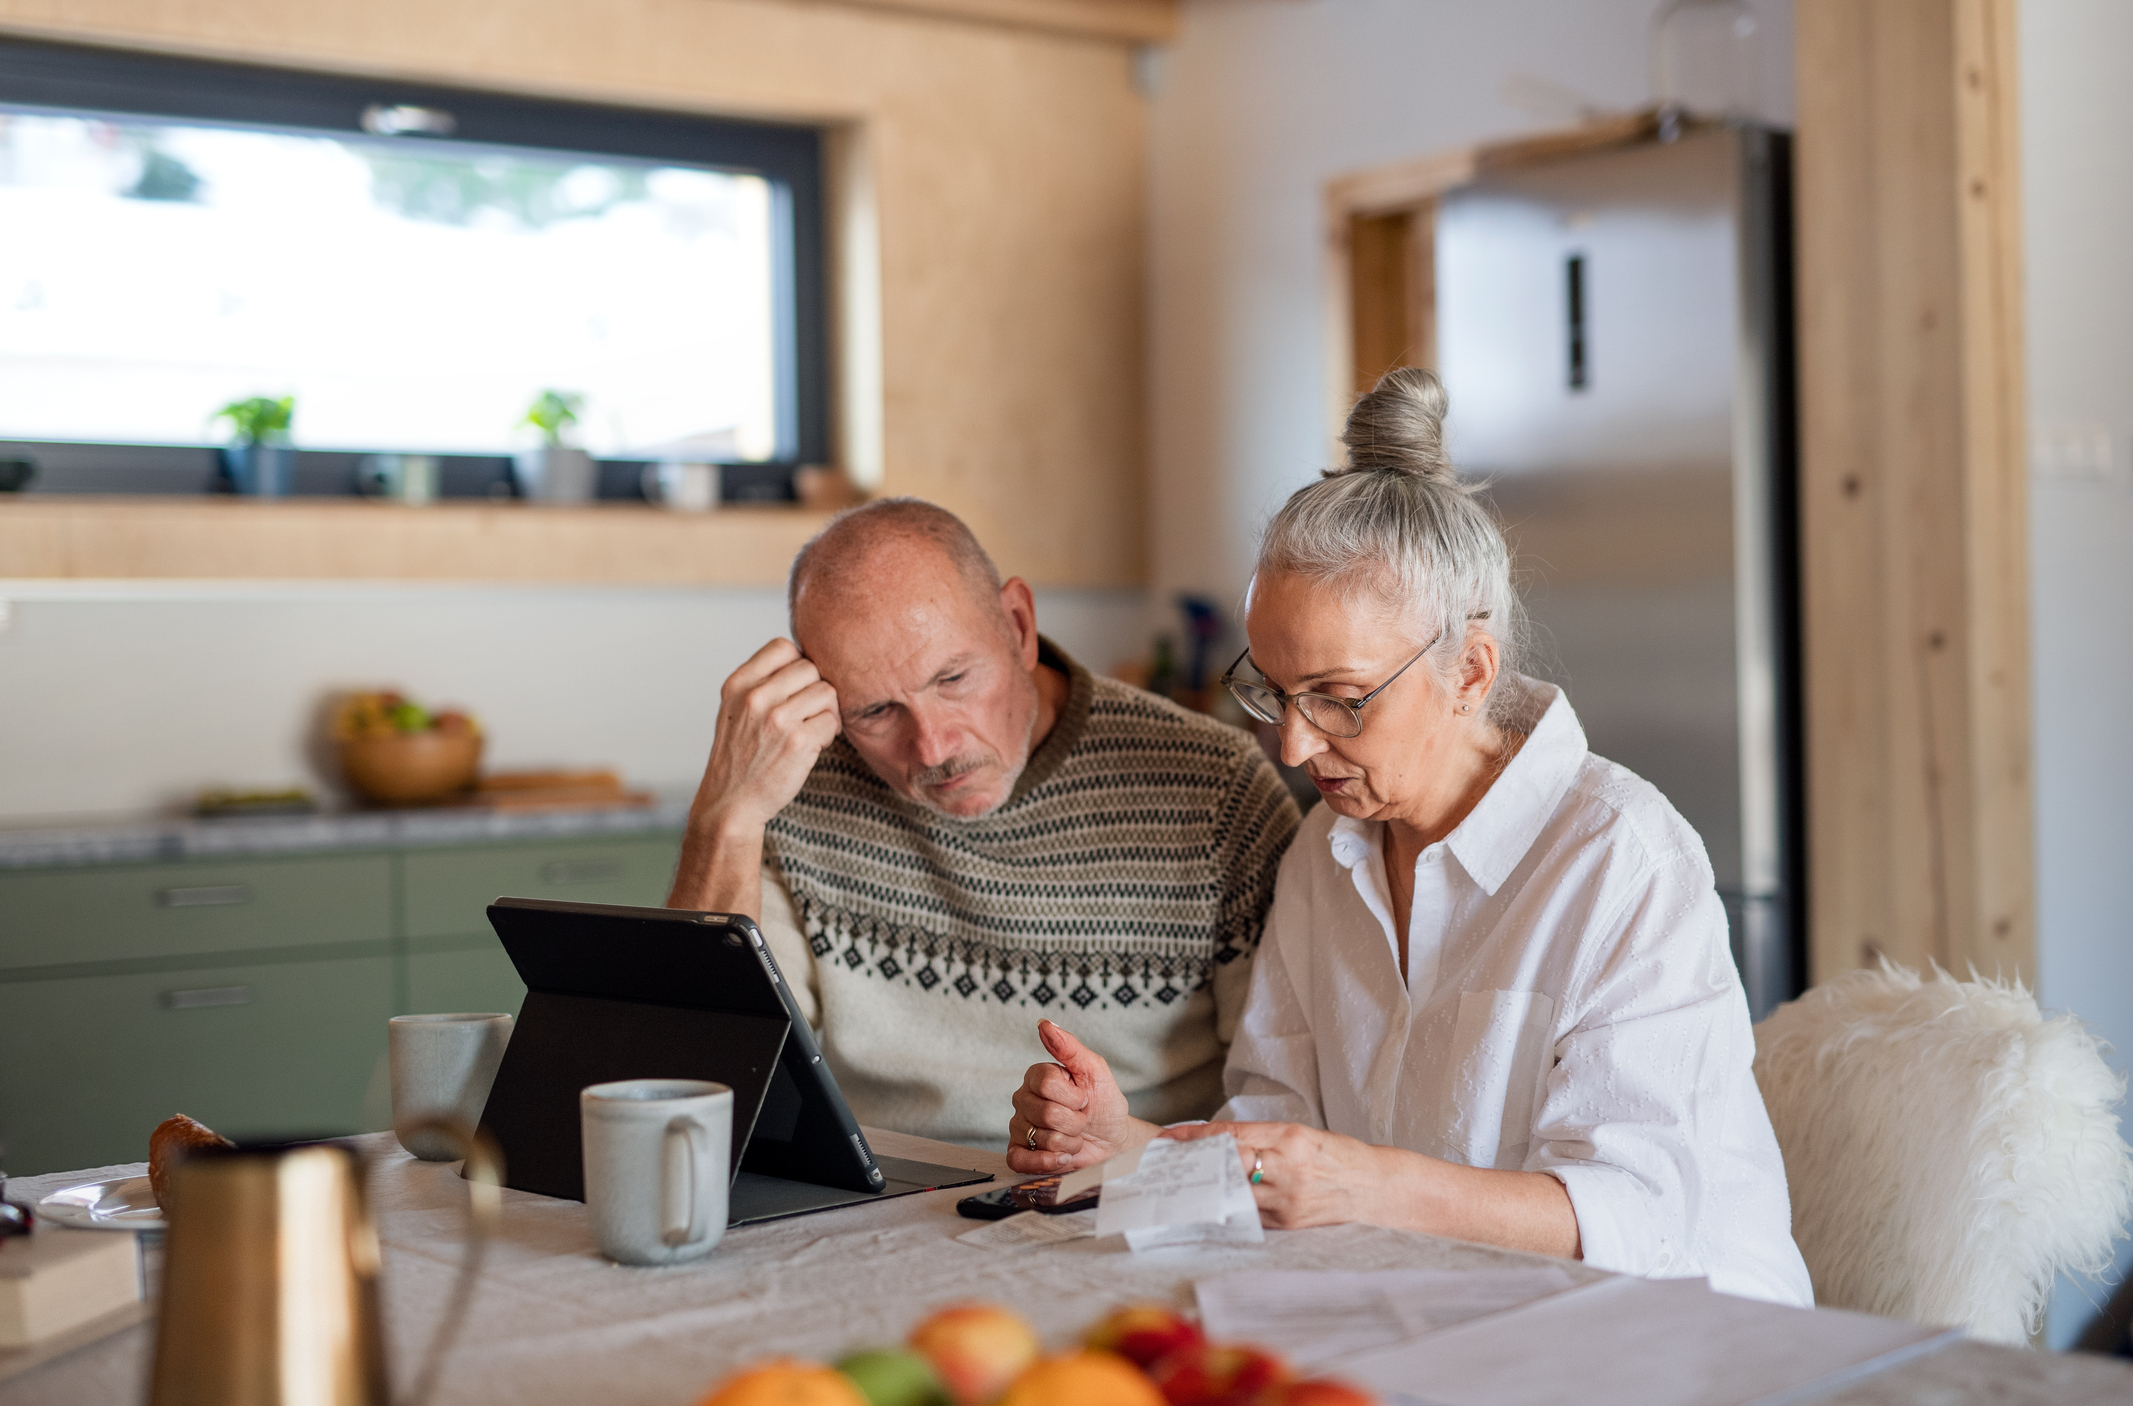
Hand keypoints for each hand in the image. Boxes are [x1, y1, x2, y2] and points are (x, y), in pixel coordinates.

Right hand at [667, 639, 839, 913]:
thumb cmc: (738, 756)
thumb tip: (806, 659)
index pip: (783, 647)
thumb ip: (762, 682)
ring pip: (827, 692)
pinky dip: (829, 733)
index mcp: (738, 684)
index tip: (795, 687)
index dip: (797, 664)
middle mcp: (755, 697)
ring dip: (826, 711)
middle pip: (810, 668)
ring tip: (812, 728)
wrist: (730, 802)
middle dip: (815, 690)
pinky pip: (833, 721)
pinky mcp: (798, 742)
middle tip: (807, 712)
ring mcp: (777, 719)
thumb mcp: (735, 709)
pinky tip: (814, 744)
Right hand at [1006, 1020, 1143, 1173]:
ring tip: (1074, 1137)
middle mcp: (1023, 1099)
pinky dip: (1047, 1162)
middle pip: (1045, 1113)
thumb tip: (1045, 1024)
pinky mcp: (1019, 1154)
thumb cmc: (1104, 1104)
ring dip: (1069, 1142)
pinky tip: (1062, 1156)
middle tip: (1081, 1120)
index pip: (1046, 1083)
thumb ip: (1069, 1046)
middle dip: (1075, 1122)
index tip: (1085, 1098)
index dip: (1073, 1096)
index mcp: (1037, 1076)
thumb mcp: (1095, 1070)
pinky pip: (1019, 1160)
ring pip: (1041, 1138)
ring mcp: (1019, 1127)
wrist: (1112, 1140)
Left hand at [1161, 1120, 1378, 1228]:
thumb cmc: (1338, 1157)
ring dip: (1206, 1187)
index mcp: (1291, 1139)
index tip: (1171, 1137)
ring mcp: (1287, 1201)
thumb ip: (1262, 1138)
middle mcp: (1288, 1169)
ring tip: (1183, 1181)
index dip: (1196, 1137)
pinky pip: (1249, 1213)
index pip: (1232, 1136)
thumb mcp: (1302, 1135)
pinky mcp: (1288, 1224)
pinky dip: (1229, 1205)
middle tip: (1167, 1161)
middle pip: (1226, 1166)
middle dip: (1195, 1163)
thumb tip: (1219, 1142)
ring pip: (1232, 1193)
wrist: (1375, 1189)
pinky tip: (1212, 1202)